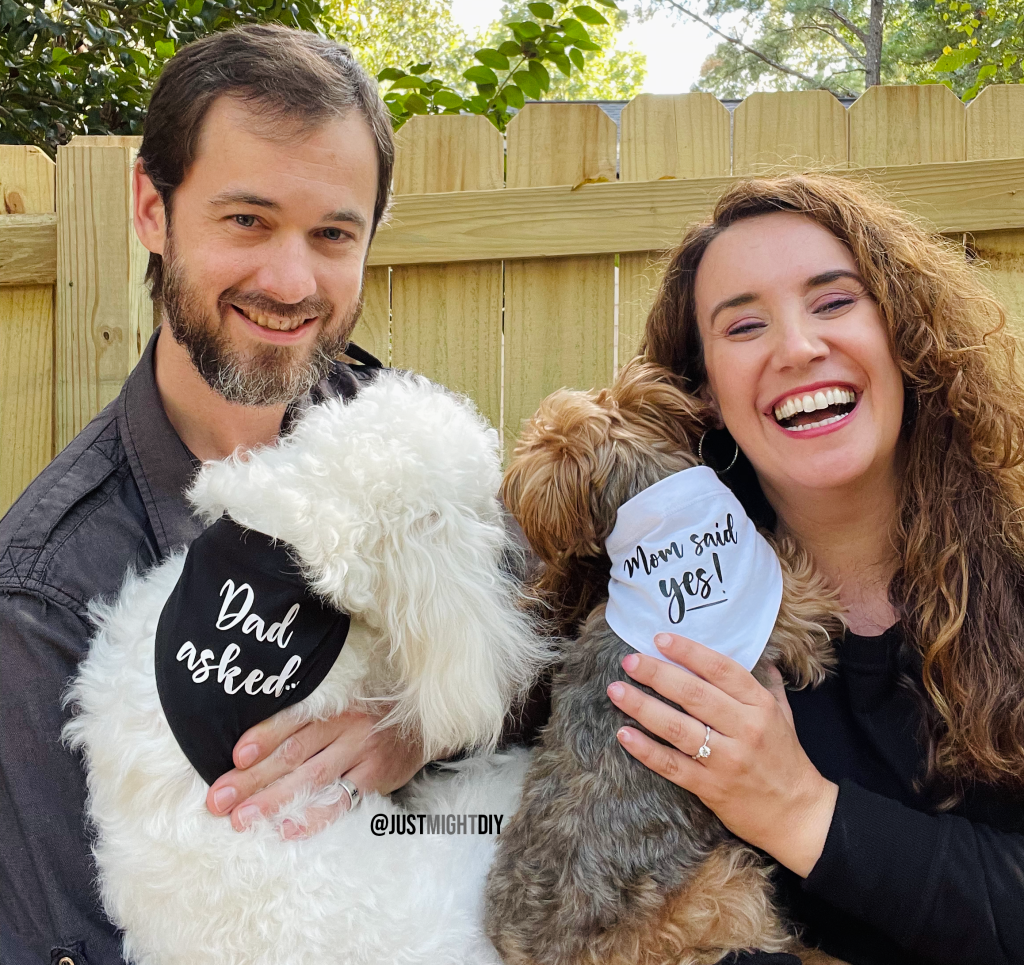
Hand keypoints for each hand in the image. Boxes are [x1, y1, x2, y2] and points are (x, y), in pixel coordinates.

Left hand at [205, 705, 425, 837]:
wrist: (424, 726)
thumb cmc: (372, 715)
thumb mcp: (345, 703)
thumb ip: (311, 718)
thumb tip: (254, 746)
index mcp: (336, 704)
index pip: (294, 722)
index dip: (263, 738)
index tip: (234, 758)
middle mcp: (348, 726)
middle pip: (294, 754)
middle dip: (252, 779)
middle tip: (218, 799)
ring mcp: (362, 753)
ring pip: (311, 778)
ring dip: (273, 801)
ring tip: (242, 820)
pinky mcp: (375, 778)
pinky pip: (340, 801)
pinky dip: (313, 817)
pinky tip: (287, 830)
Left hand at [606, 632, 837, 877]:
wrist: (799, 815)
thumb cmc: (786, 759)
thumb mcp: (784, 715)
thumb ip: (767, 683)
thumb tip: (758, 653)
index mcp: (760, 706)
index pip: (721, 670)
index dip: (689, 652)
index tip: (660, 639)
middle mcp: (744, 729)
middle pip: (694, 695)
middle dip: (657, 674)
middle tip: (629, 660)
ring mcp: (726, 760)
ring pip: (678, 728)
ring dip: (643, 707)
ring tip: (616, 691)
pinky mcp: (710, 788)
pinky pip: (672, 766)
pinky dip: (646, 750)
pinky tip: (624, 734)